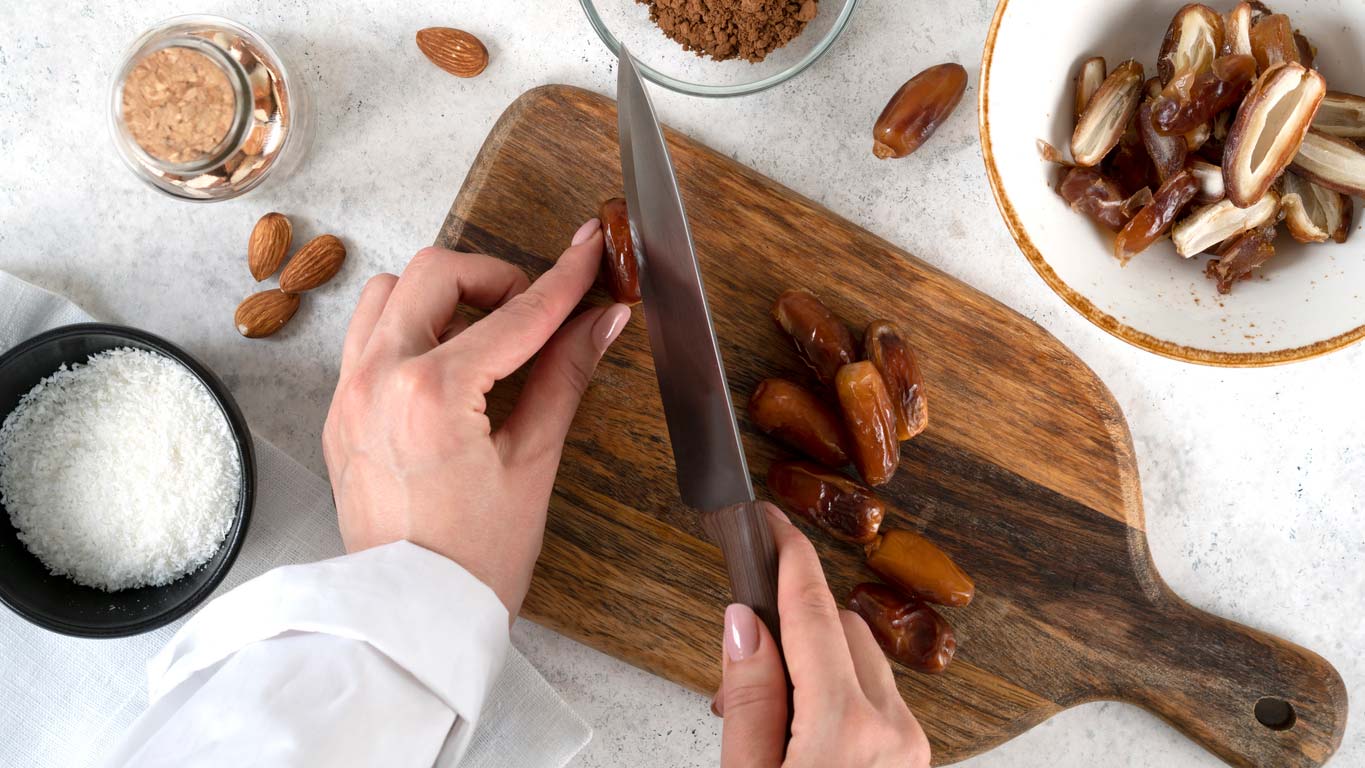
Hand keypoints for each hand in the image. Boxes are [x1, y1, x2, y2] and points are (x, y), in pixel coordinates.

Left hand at [322, 218, 629, 615]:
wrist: (414, 618)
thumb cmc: (475, 560)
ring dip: (442, 297)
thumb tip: (602, 321)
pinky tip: (447, 368)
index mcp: (432, 393)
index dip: (563, 279)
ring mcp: (348, 394)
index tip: (588, 249)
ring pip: (389, 294)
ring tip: (485, 338)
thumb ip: (565, 377)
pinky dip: (409, 331)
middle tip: (534, 311)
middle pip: (436, 272)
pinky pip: (367, 338)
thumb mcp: (533, 463)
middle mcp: (378, 380)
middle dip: (495, 278)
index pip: (515, 315)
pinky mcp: (338, 413)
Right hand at [713, 504, 929, 767]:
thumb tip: (745, 622)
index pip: (812, 613)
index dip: (788, 556)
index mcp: (845, 728)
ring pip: (862, 657)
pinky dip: (838, 694)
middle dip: (791, 627)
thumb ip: (749, 698)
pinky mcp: (913, 757)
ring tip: (768, 714)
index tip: (770, 521)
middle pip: (840, 627)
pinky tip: (802, 732)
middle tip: (740, 665)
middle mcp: (891, 728)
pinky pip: (877, 695)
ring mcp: (909, 744)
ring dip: (817, 662)